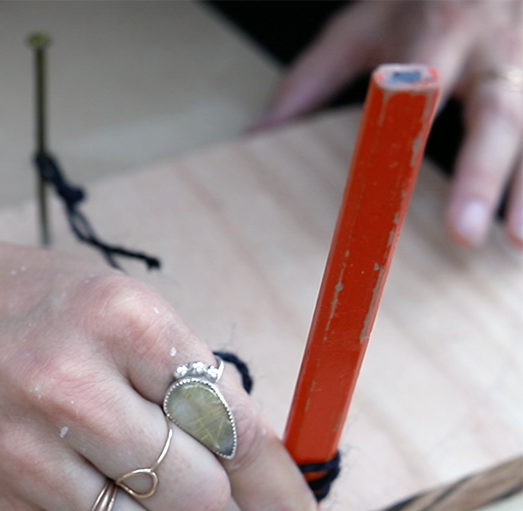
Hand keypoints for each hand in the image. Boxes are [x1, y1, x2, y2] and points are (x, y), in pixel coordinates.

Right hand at [0, 228, 317, 510]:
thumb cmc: (13, 297)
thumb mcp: (107, 296)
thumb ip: (180, 368)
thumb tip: (253, 455)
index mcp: (120, 319)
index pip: (231, 421)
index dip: (276, 480)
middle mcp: (73, 386)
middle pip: (198, 492)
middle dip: (209, 496)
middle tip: (187, 474)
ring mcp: (29, 453)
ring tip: (150, 506)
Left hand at [255, 0, 522, 249]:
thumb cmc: (420, 3)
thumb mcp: (361, 27)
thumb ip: (312, 80)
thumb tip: (258, 133)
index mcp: (441, 30)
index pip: (421, 88)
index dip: (407, 134)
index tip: (392, 179)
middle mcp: (496, 49)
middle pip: (496, 113)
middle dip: (481, 175)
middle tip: (461, 232)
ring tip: (515, 241)